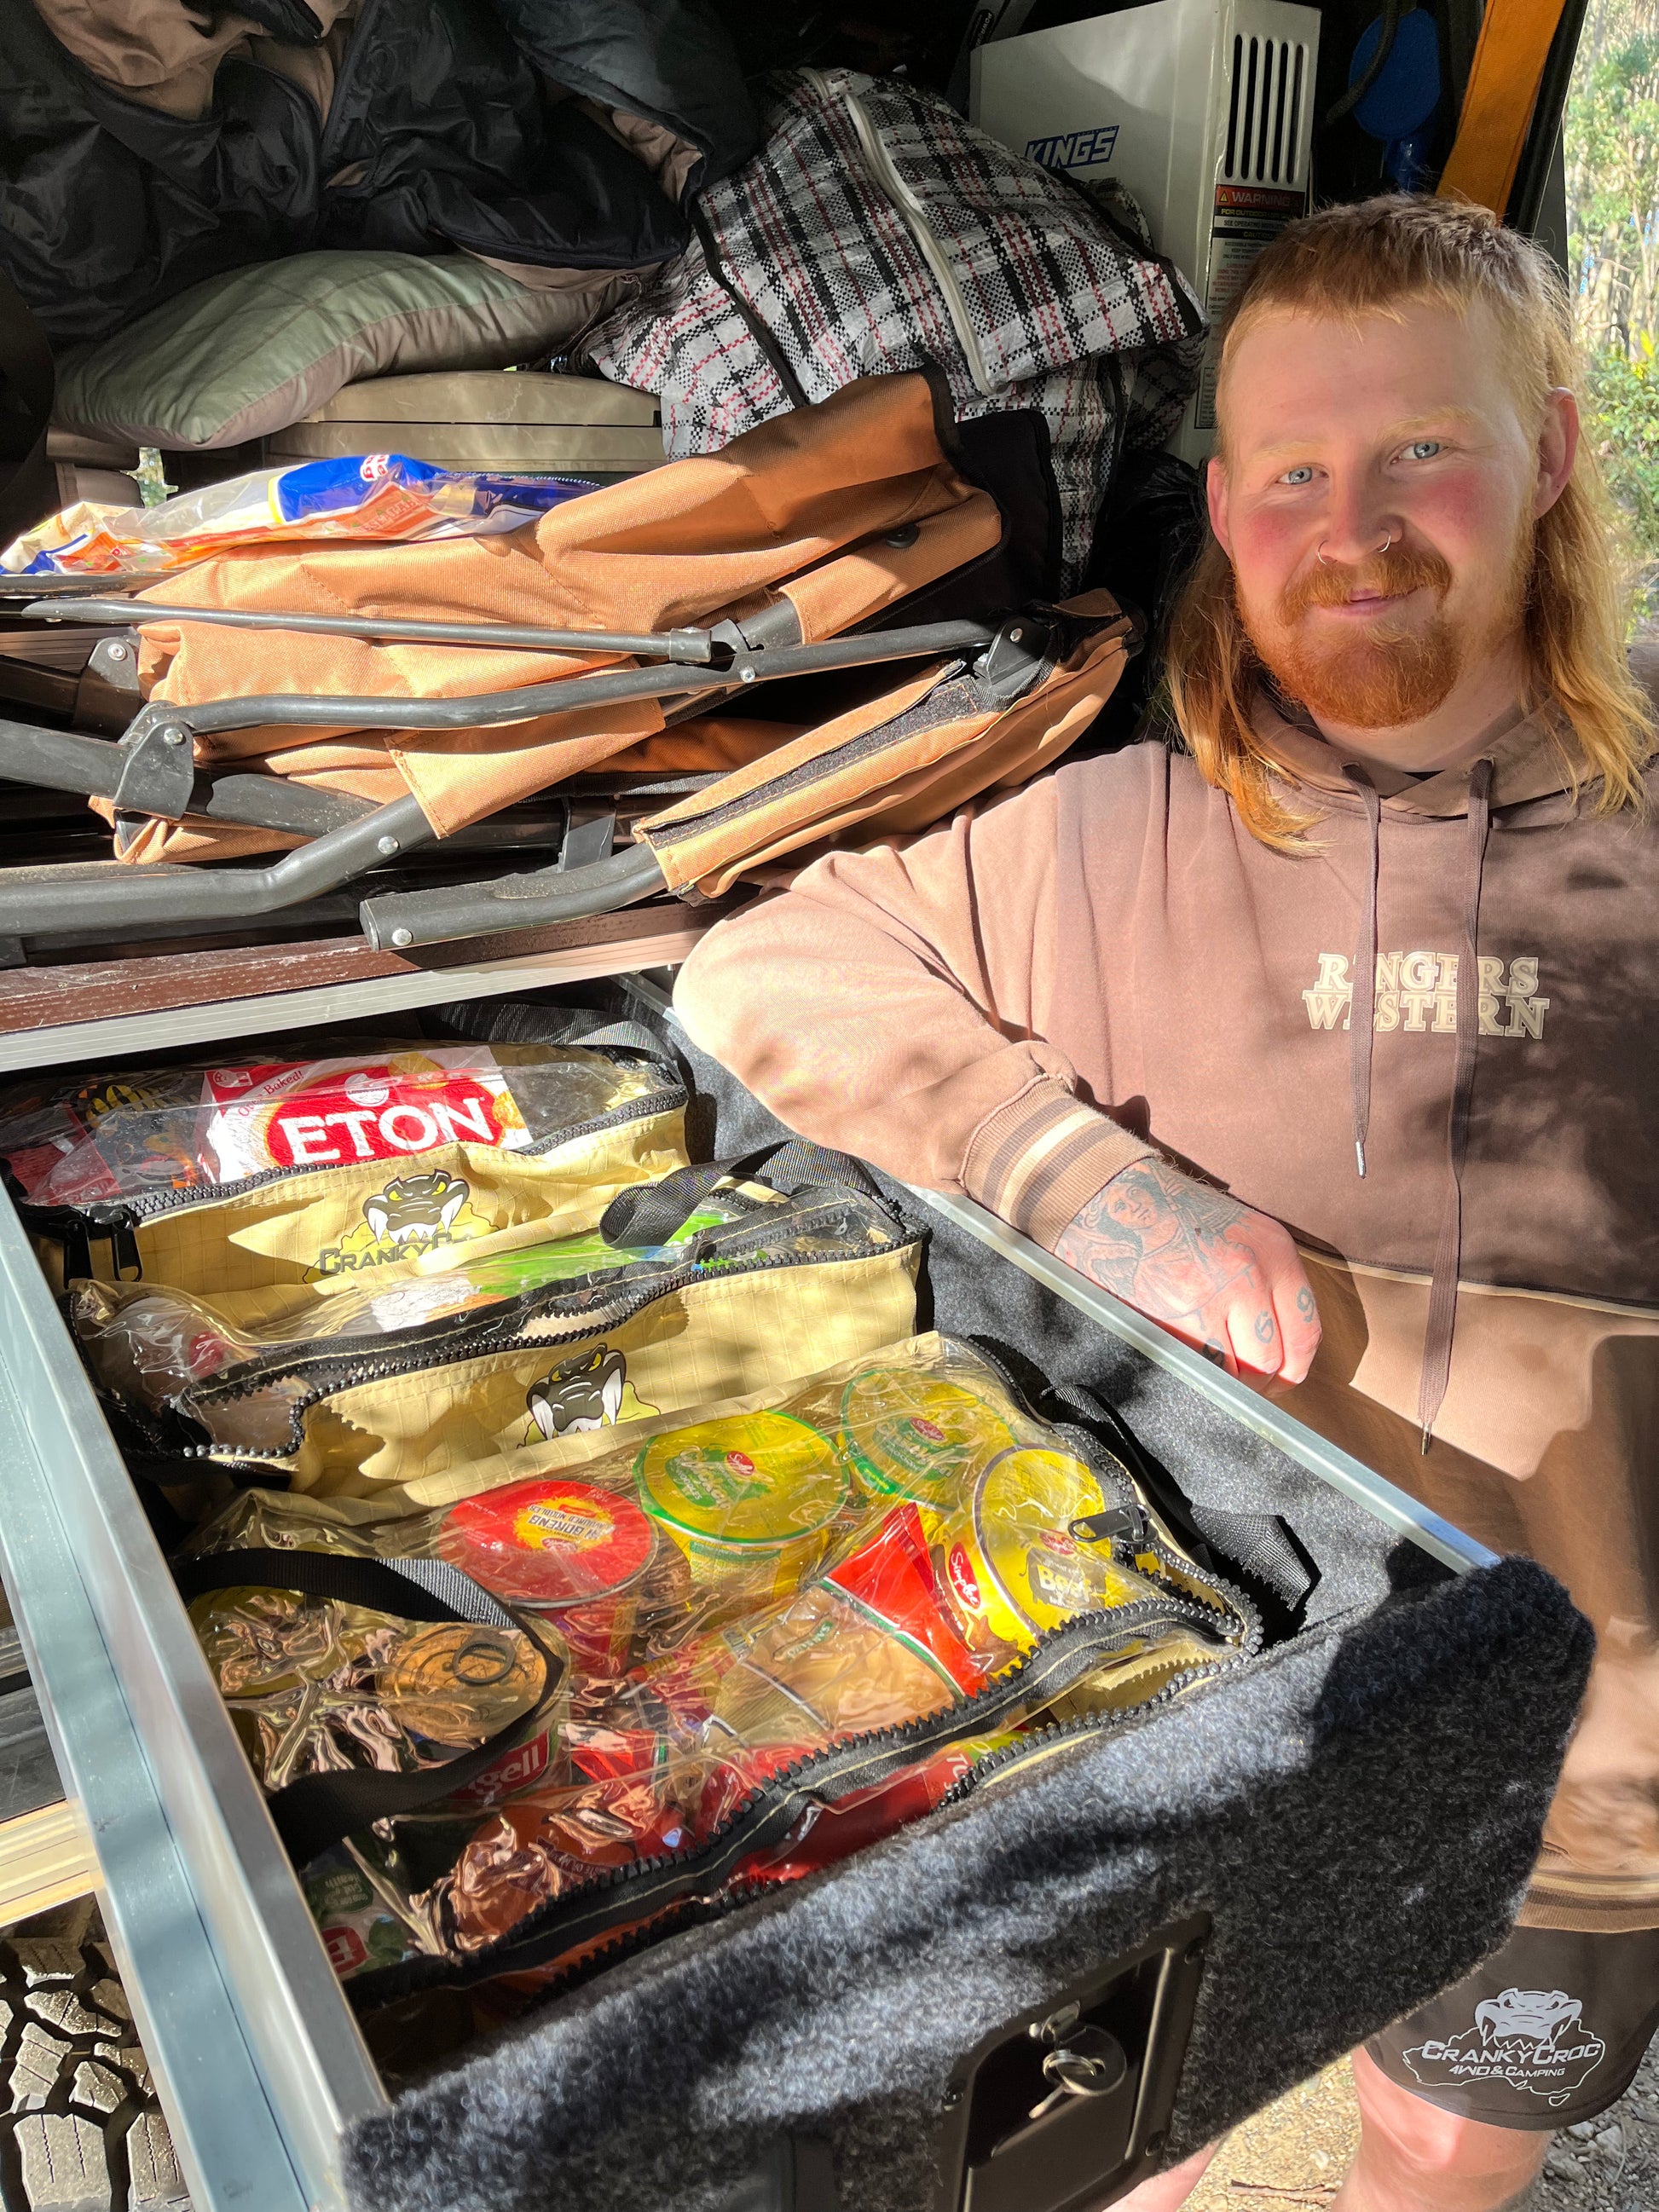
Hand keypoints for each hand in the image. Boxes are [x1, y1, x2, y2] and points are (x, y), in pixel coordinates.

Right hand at [1053, 1156, 1319, 1382]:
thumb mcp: (1236, 1233)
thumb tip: (1275, 1345)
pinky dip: (1196, 1375)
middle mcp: (1253, 1270)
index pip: (1306, 1331)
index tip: (1276, 1378)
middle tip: (1237, 1384)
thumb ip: (1263, 1280)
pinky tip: (1183, 1359)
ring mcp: (1216, 1293)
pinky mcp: (1179, 1313)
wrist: (1108, 1194)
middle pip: (1276, 1360)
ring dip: (1225, 1381)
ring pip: (1240, 1373)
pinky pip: (1203, 1369)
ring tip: (1206, 1368)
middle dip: (1257, 1383)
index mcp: (1274, 1248)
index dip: (1291, 1367)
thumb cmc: (1166, 1217)